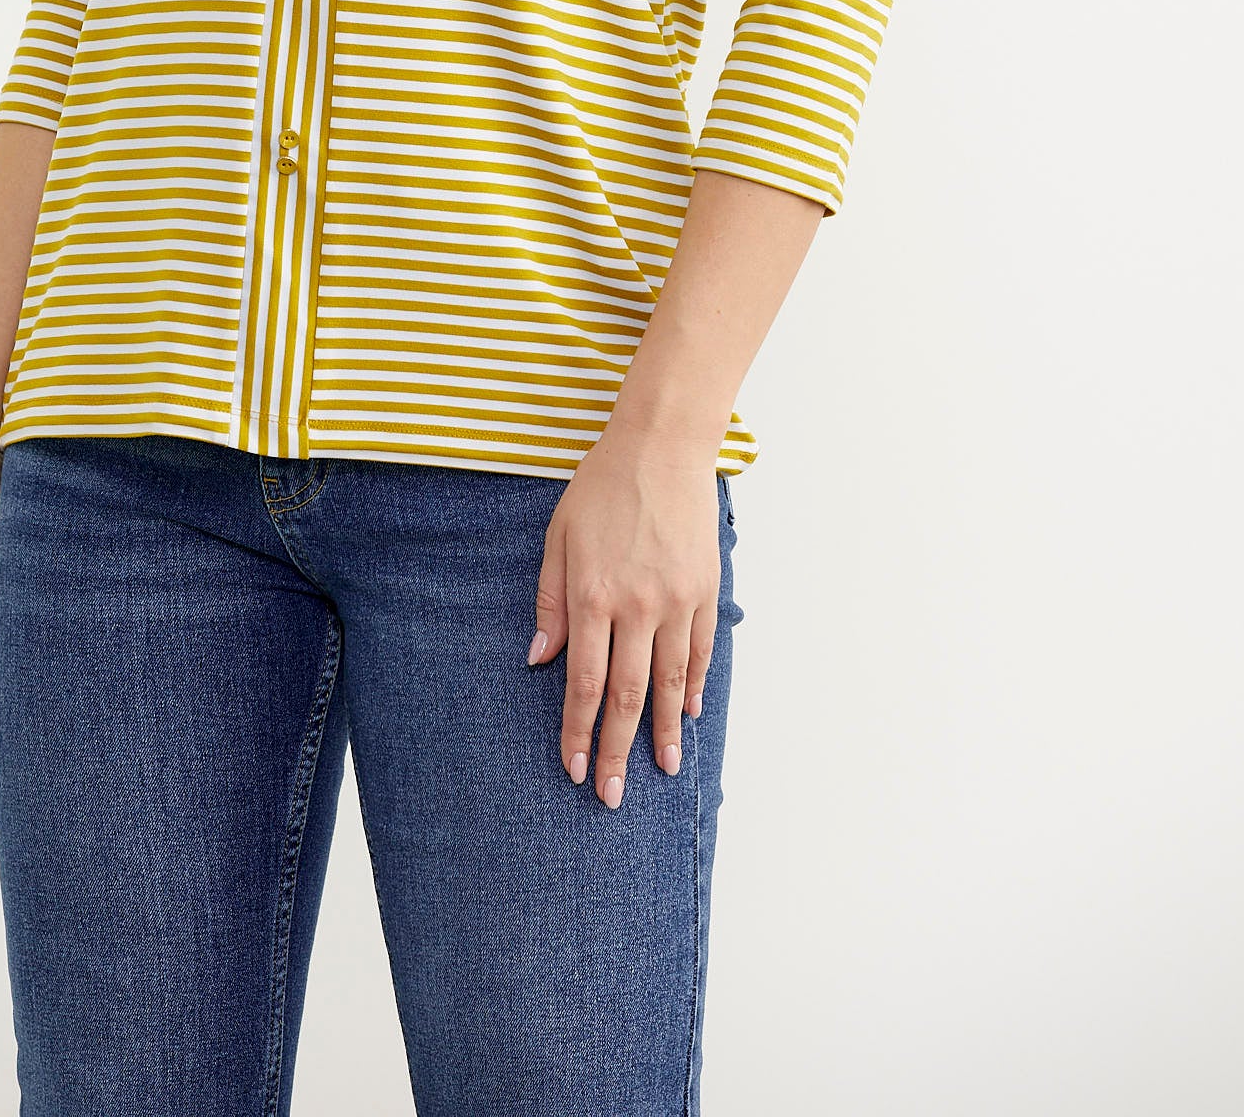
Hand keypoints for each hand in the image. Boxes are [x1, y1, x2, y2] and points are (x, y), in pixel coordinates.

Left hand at [528, 427, 721, 808]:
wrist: (661, 447)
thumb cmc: (601, 488)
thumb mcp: (558, 538)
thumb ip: (550, 602)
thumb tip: (539, 659)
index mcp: (592, 596)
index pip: (582, 683)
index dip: (576, 731)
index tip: (573, 770)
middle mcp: (635, 607)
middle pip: (626, 695)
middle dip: (616, 750)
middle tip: (612, 796)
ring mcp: (675, 600)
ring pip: (669, 682)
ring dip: (664, 731)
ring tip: (663, 769)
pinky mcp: (704, 589)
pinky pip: (700, 651)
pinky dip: (693, 685)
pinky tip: (688, 713)